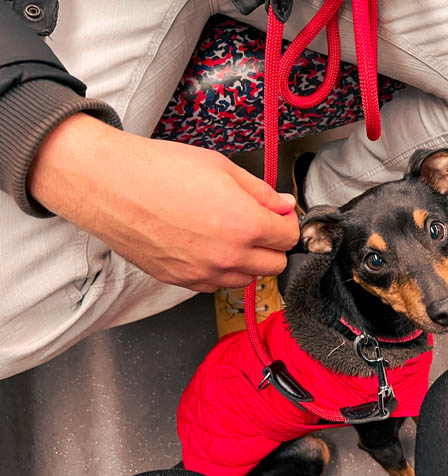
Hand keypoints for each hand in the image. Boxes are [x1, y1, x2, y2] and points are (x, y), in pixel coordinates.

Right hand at [27, 114, 298, 291]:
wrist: (109, 184)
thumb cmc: (161, 170)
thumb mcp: (222, 168)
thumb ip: (261, 192)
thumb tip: (284, 205)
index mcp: (245, 225)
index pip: (289, 238)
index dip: (287, 223)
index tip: (279, 215)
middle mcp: (228, 256)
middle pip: (274, 265)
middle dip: (273, 245)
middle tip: (259, 224)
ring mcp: (203, 273)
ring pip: (246, 279)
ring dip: (248, 261)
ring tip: (229, 235)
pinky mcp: (180, 281)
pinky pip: (215, 285)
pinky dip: (220, 271)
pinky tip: (207, 247)